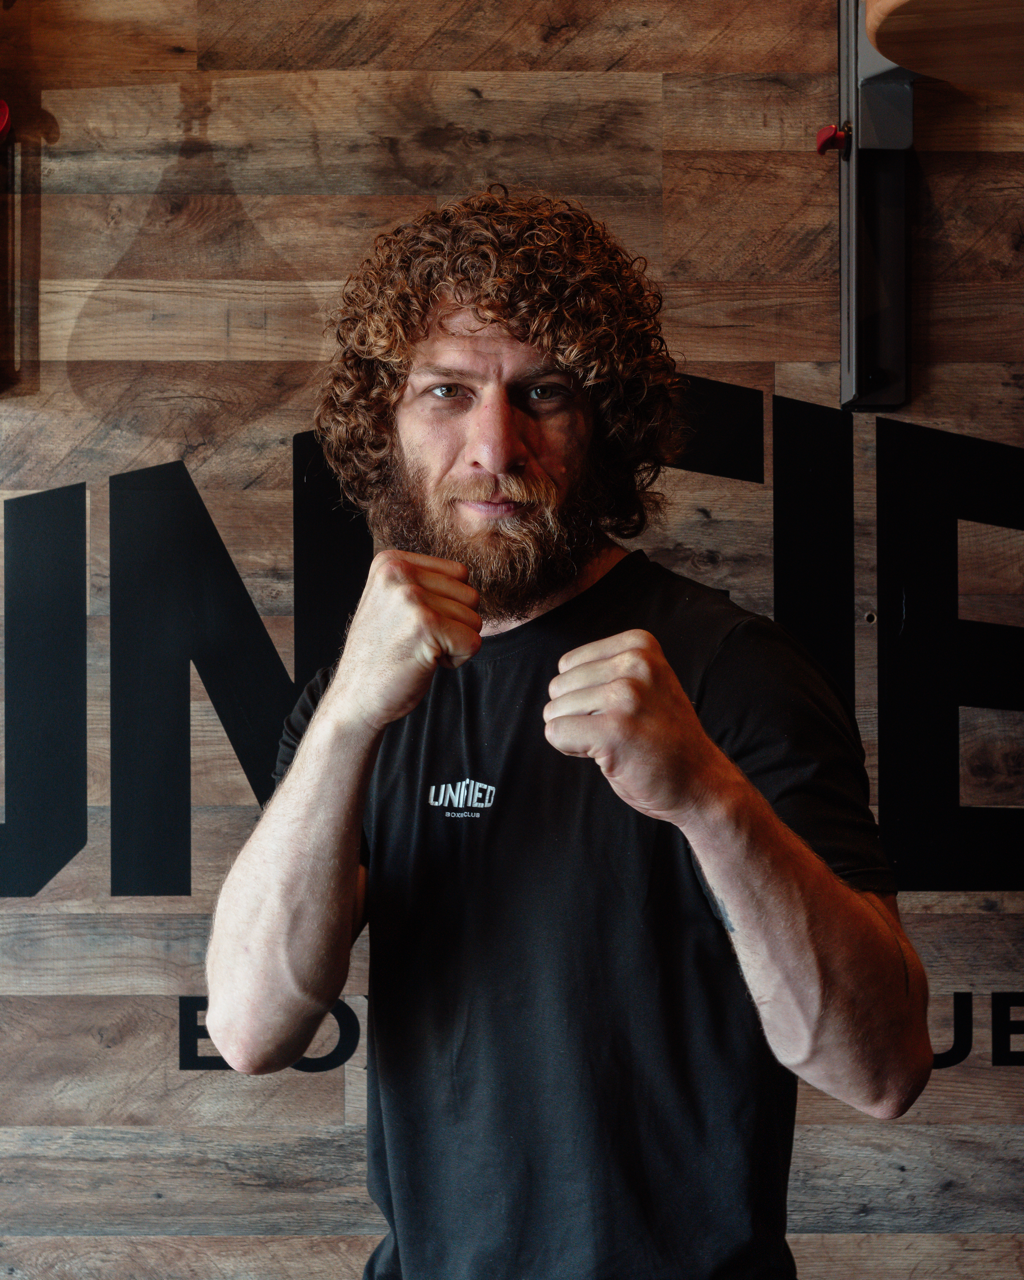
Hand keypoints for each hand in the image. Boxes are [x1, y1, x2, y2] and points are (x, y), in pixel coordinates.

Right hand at [326, 549, 481, 732]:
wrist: (356, 697)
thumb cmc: (382, 655)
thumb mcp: (391, 601)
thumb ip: (422, 581)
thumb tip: (466, 575)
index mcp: (391, 562)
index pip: (459, 574)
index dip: (447, 606)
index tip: (413, 624)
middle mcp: (399, 573)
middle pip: (470, 595)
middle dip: (454, 625)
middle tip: (417, 641)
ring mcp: (412, 597)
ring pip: (475, 619)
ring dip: (454, 643)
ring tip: (419, 650)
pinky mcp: (426, 625)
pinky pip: (473, 642)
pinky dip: (457, 660)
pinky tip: (425, 662)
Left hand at [543, 629, 723, 824]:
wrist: (700, 782)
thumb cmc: (664, 737)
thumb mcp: (646, 682)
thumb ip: (609, 669)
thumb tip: (558, 678)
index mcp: (640, 645)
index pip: (568, 665)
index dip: (583, 694)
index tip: (619, 710)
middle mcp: (635, 663)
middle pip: (559, 686)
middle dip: (577, 714)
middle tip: (618, 730)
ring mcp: (626, 695)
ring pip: (554, 711)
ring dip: (577, 733)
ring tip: (617, 741)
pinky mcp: (614, 730)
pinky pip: (556, 733)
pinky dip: (571, 748)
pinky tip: (606, 754)